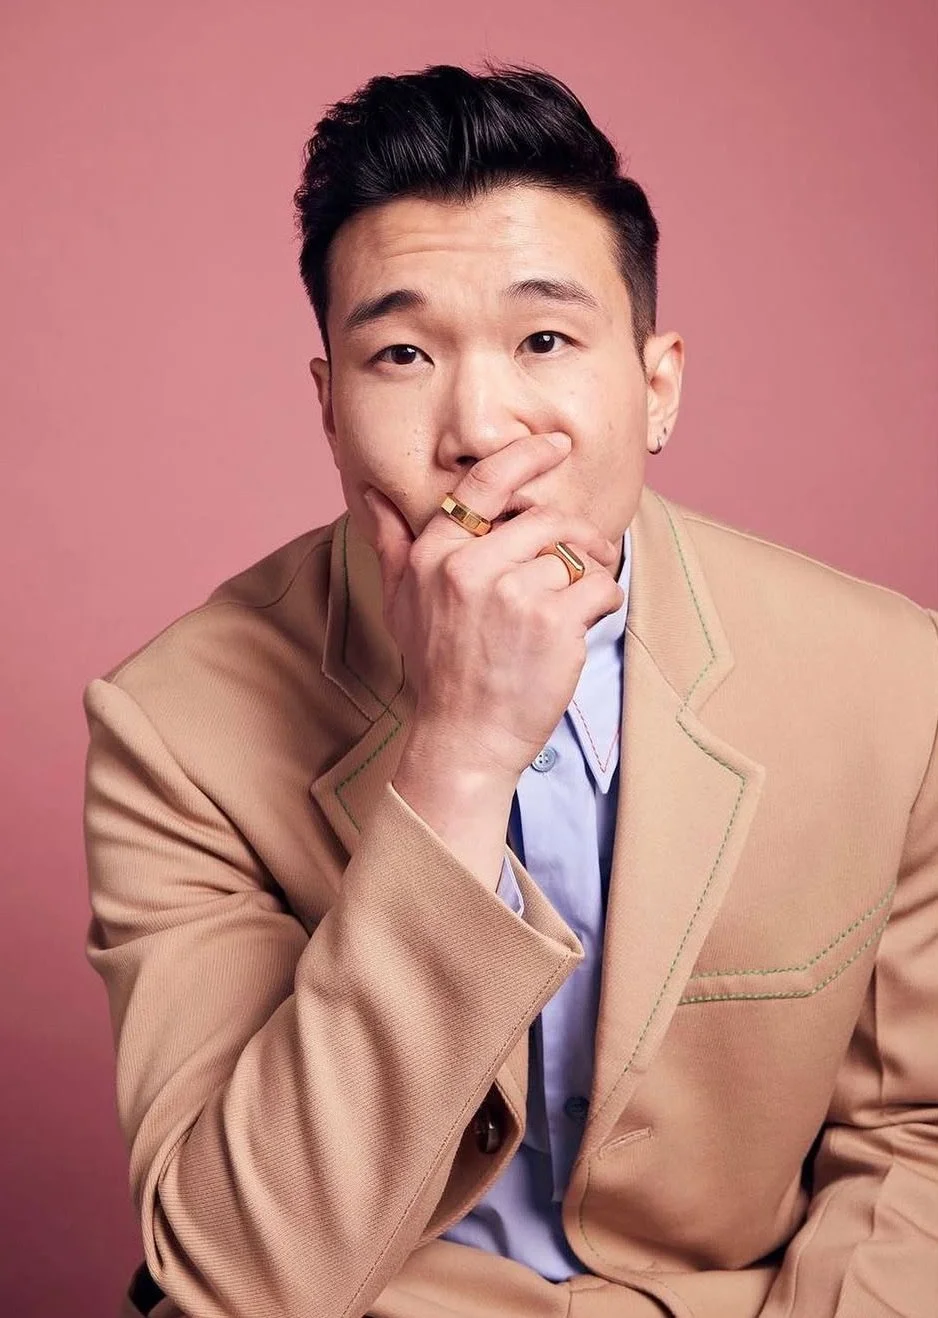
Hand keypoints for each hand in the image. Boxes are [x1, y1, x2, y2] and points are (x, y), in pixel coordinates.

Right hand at [362, 433, 623, 789]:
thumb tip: (370, 494)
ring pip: (574, 554)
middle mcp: (469, 568)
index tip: (554, 445)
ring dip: (589, 571)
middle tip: (588, 552)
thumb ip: (392, 544)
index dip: (525, 456)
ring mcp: (512, 594)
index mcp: (435, 555)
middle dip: (574, 534)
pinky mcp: (553, 623)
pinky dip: (604, 601)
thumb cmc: (436, 670)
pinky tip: (588, 620)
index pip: (484, 484)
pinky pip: (599, 587)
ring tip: (582, 595)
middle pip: (544, 518)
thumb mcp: (399, 603)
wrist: (464, 738)